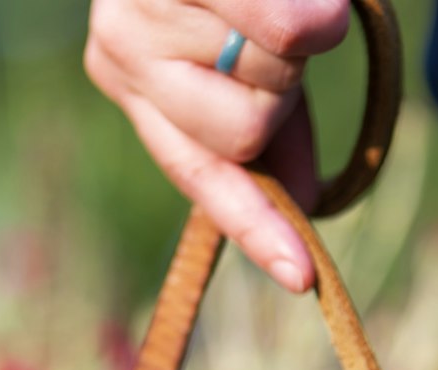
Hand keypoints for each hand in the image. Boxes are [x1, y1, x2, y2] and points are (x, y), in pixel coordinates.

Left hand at [84, 0, 349, 291]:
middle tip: (286, 28)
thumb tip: (306, 196)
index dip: (254, 227)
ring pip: (268, 77)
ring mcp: (134, 16)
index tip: (301, 276)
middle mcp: (122, 56)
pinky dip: (314, 11)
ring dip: (299, 33)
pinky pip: (284, 29)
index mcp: (137, 84)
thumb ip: (272, 119)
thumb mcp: (247, 49)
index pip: (196, 175)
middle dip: (285, 87)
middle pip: (244, 134)